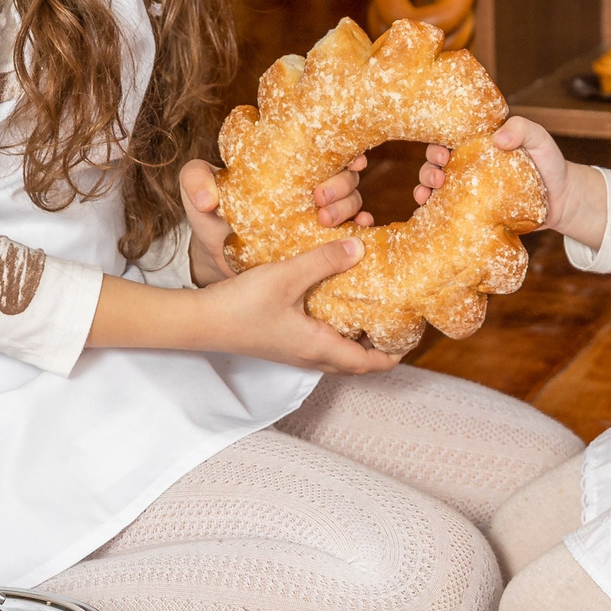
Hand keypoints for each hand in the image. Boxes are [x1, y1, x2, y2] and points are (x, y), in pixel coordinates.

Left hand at [182, 156, 370, 288]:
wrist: (218, 258)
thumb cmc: (211, 218)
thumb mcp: (198, 194)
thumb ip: (195, 181)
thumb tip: (208, 200)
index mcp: (288, 167)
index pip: (325, 149)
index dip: (344, 149)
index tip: (347, 158)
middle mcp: (310, 187)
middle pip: (345, 175)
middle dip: (340, 184)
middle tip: (319, 197)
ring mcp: (319, 215)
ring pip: (353, 201)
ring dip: (347, 206)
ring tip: (325, 220)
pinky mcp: (321, 244)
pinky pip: (353, 232)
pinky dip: (362, 228)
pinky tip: (361, 231)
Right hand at [195, 238, 398, 374]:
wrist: (199, 321)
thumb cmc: (242, 304)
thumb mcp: (288, 276)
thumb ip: (324, 261)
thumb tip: (360, 247)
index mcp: (319, 348)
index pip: (369, 364)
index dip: (395, 354)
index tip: (412, 336)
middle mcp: (309, 356)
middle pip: (356, 363)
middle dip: (380, 348)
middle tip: (396, 321)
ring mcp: (293, 351)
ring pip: (336, 354)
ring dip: (357, 341)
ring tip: (370, 311)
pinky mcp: (280, 343)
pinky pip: (318, 343)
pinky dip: (335, 331)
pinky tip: (330, 303)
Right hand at [417, 116, 606, 248]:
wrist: (563, 201)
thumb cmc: (550, 164)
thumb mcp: (539, 139)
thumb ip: (522, 129)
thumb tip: (497, 139)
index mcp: (478, 145)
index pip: (449, 139)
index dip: (437, 144)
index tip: (443, 153)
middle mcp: (468, 166)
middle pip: (436, 163)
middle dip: (427, 168)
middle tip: (438, 177)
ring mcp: (469, 190)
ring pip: (435, 187)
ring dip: (424, 189)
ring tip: (426, 196)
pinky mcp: (473, 213)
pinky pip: (447, 212)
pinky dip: (431, 213)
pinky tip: (426, 215)